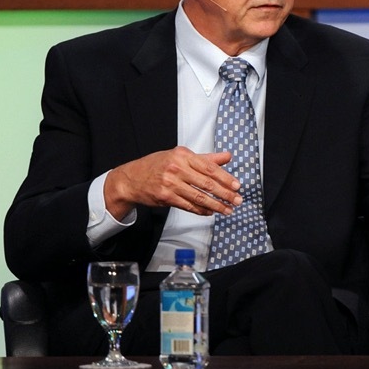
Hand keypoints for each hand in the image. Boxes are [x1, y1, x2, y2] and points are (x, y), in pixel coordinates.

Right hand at [104, 147, 241, 220]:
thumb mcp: (180, 156)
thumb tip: (227, 156)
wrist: (131, 179)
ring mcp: (170, 183)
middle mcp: (176, 168)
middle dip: (225, 194)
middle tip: (237, 200)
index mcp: (182, 155)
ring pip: (199, 197)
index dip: (226, 178)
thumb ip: (206, 158)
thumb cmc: (158, 165)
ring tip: (228, 210)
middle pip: (207, 184)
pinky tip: (210, 212)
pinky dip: (202, 210)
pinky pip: (188, 206)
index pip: (210, 168)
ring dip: (216, 205)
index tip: (237, 186)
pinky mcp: (165, 197)